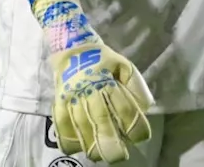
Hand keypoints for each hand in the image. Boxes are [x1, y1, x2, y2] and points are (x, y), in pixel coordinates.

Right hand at [49, 40, 153, 162]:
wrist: (73, 47)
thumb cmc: (103, 60)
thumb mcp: (124, 65)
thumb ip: (136, 86)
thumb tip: (145, 107)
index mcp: (107, 80)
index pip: (123, 106)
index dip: (134, 124)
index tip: (141, 137)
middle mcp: (89, 90)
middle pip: (100, 118)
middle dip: (111, 140)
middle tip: (120, 156)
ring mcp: (71, 97)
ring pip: (80, 124)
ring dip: (90, 143)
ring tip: (100, 156)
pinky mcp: (59, 102)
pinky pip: (60, 122)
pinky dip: (66, 138)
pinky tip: (74, 150)